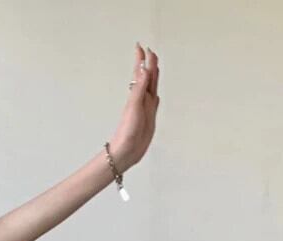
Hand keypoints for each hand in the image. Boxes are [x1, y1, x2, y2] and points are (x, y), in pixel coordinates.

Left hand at [108, 43, 160, 173]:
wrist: (127, 151)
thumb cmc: (127, 131)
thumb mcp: (134, 106)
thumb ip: (140, 87)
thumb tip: (144, 68)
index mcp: (138, 94)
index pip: (141, 73)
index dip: (142, 60)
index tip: (141, 47)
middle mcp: (142, 99)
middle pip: (147, 77)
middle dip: (148, 64)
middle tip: (148, 51)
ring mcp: (146, 108)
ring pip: (151, 88)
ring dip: (153, 77)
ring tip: (154, 67)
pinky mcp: (150, 118)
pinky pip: (154, 102)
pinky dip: (155, 95)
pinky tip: (155, 94)